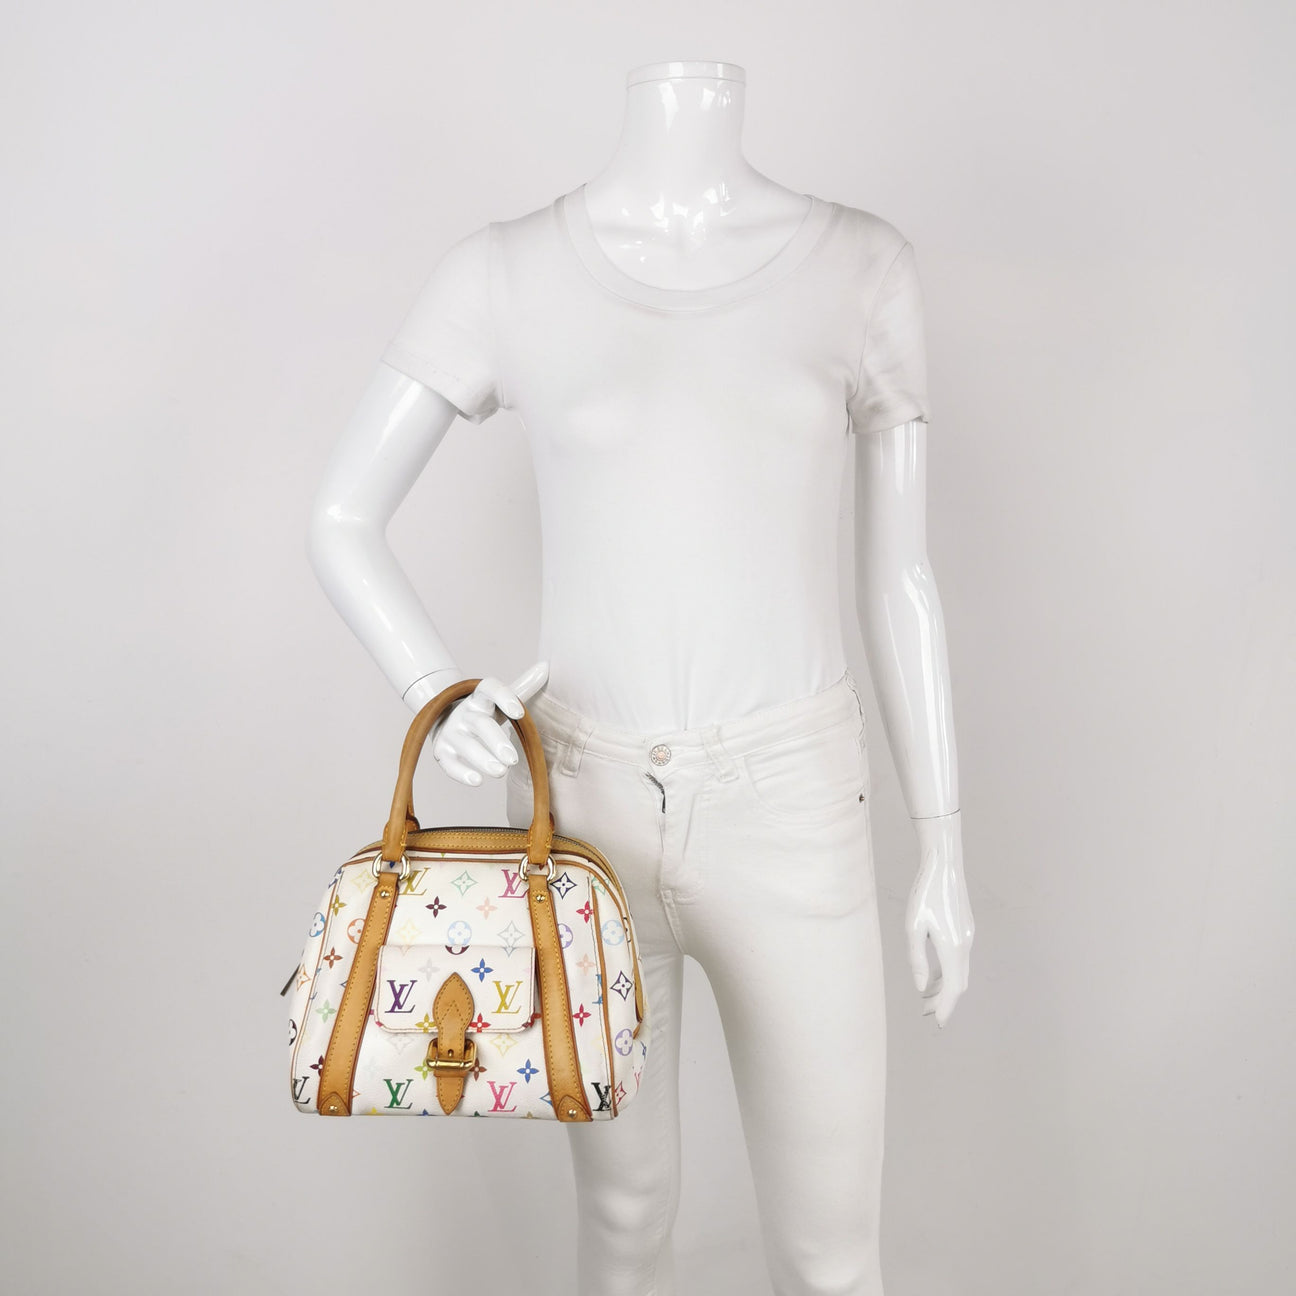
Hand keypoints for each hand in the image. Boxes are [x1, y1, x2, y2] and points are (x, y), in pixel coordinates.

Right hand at [430, 661, 549, 786]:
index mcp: (480, 696)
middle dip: (496, 741)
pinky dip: (461, 773)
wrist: (446, 718)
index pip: (490, 688)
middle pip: (480, 724)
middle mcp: (463, 712)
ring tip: (501, 772)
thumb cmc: (484, 710)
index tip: (520, 713)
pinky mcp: (442, 751)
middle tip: (512, 759)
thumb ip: (523, 686)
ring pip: (465, 745)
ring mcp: (451, 732)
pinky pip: (449, 763)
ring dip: (482, 759)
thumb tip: (545, 667)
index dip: (504, 697)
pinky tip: (477, 780)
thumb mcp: (501, 698)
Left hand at [905, 810, 974, 1027]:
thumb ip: (917, 959)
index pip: (952, 988)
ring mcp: (967, 936)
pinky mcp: (965, 928)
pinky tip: (932, 975)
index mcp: (952, 948)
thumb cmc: (924, 893)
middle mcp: (964, 945)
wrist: (943, 865)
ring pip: (959, 972)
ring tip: (926, 999)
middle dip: (944, 1002)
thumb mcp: (912, 927)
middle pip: (958, 984)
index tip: (938, 1025)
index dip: (946, 1008)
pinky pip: (958, 959)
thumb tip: (921, 988)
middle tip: (927, 1015)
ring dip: (944, 987)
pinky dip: (947, 972)